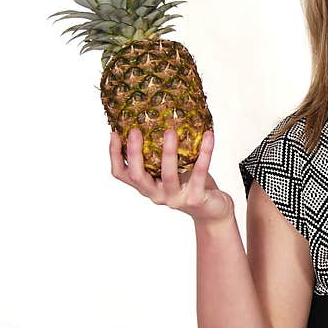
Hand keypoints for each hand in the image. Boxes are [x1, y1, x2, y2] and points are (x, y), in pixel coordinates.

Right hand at [110, 127, 234, 223]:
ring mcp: (175, 198)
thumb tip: (156, 117)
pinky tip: (208, 136)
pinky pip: (199, 173)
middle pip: (138, 176)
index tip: (114, 132)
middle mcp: (156, 194)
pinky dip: (204, 153)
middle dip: (134, 152)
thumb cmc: (190, 183)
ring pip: (167, 175)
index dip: (114, 155)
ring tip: (170, 131)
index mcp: (147, 186)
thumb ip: (160, 154)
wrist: (213, 210)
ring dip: (168, 152)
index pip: (121, 174)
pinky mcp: (195, 198)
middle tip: (135, 130)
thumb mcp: (171, 168)